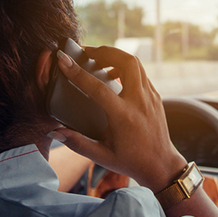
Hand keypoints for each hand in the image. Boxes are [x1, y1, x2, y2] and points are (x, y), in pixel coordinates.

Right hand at [48, 45, 186, 192]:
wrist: (161, 165)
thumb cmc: (131, 162)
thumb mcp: (101, 157)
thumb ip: (77, 143)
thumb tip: (56, 131)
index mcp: (124, 117)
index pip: (98, 88)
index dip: (78, 73)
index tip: (63, 59)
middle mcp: (140, 102)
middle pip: (126, 61)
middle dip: (104, 51)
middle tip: (86, 52)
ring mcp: (151, 97)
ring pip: (135, 63)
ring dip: (116, 56)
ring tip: (97, 60)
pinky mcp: (155, 96)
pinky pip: (140, 72)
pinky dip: (125, 66)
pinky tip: (112, 74)